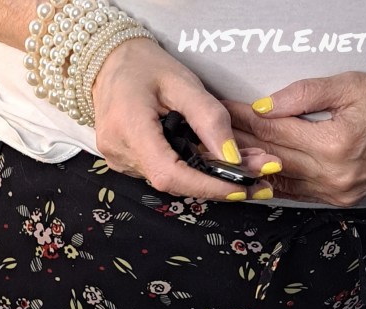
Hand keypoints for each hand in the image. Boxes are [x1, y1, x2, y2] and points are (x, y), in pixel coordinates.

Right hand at [91, 37, 282, 201]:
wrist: (110, 63)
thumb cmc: (144, 66)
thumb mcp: (182, 82)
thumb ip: (209, 118)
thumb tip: (232, 158)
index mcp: (129, 129)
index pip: (170, 174)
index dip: (206, 186)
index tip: (240, 188)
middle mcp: (120, 153)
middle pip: (174, 182)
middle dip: (216, 183)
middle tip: (255, 178)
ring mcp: (120, 162)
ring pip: (170, 181)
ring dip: (207, 177)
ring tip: (242, 167)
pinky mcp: (126, 164)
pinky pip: (162, 173)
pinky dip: (190, 170)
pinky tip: (212, 162)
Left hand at [225, 72, 365, 205]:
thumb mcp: (352, 85)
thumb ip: (305, 95)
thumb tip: (265, 106)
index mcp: (333, 144)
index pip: (274, 131)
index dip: (245, 120)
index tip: (224, 111)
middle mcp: (331, 175)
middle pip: (271, 159)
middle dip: (240, 145)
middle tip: (214, 135)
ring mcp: (334, 192)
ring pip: (279, 180)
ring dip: (250, 168)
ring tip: (226, 156)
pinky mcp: (337, 200)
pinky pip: (295, 193)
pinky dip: (272, 183)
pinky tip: (253, 176)